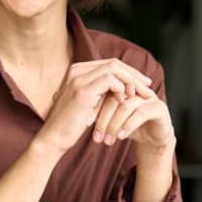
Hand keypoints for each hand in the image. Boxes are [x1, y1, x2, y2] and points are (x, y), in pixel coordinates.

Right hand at [35, 59, 155, 155]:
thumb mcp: (88, 104)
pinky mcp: (83, 90)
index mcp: (76, 71)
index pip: (109, 63)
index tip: (143, 84)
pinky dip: (122, 88)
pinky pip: (110, 80)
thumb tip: (124, 88)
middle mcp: (76, 70)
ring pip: (114, 68)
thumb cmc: (71, 125)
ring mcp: (78, 78)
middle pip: (114, 63)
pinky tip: (125, 100)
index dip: (128, 72)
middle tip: (148, 87)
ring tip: (140, 95)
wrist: (54, 138)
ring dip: (131, 81)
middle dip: (134, 74)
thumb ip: (101, 92)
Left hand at [91, 86, 174, 156]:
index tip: (85, 123)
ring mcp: (148, 96)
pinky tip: (120, 136)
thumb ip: (96, 109)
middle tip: (94, 134)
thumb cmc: (128, 127)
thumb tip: (72, 109)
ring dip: (114, 124)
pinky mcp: (159, 107)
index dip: (94, 105)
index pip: (104, 88)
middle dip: (102, 116)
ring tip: (106, 140)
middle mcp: (135, 87)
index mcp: (122, 85)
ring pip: (126, 105)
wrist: (153, 140)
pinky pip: (141, 113)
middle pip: (114, 95)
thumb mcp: (109, 118)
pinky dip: (128, 125)